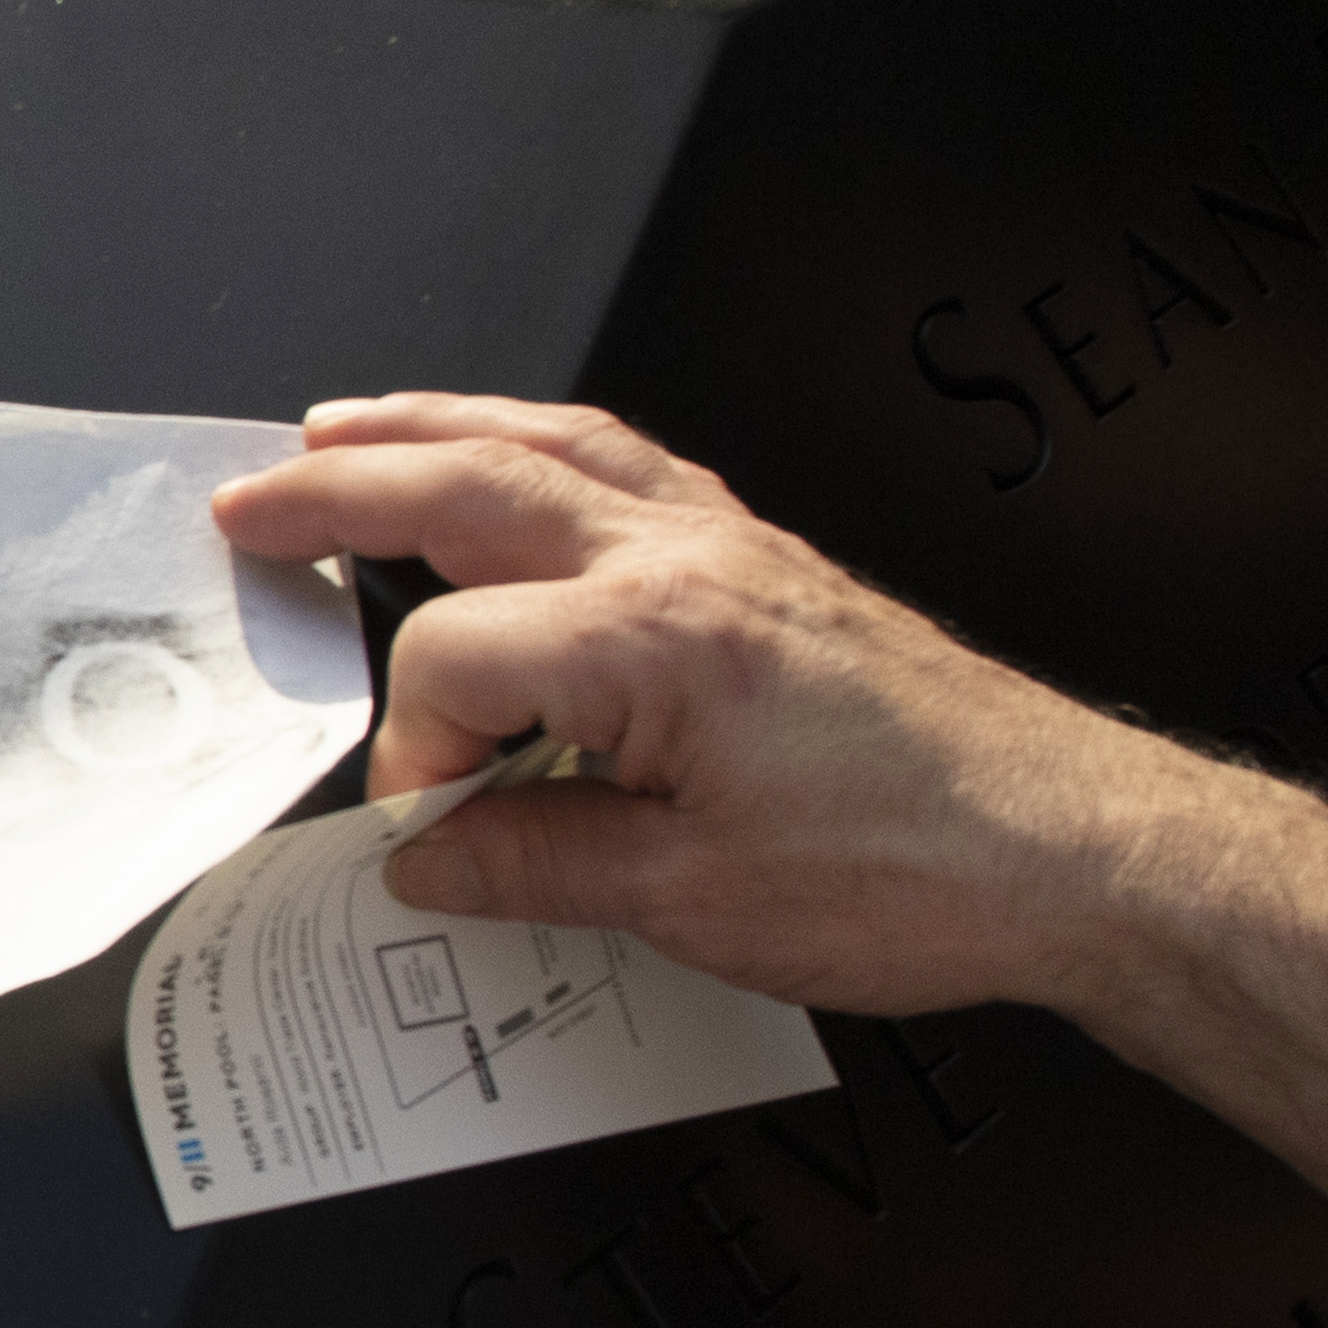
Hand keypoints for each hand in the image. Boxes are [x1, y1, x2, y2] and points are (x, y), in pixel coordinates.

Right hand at [204, 393, 1238, 1017]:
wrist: (1078, 848)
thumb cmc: (920, 870)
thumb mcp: (694, 897)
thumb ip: (533, 863)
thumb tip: (430, 855)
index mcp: (652, 641)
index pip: (456, 665)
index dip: (416, 756)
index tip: (425, 828)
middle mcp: (685, 561)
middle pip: (470, 485)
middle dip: (339, 489)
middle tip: (250, 505)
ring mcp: (731, 545)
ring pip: (548, 443)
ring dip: (430, 430)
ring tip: (342, 434)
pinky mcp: (769, 560)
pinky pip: (627, 463)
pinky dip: (541, 447)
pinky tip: (510, 463)